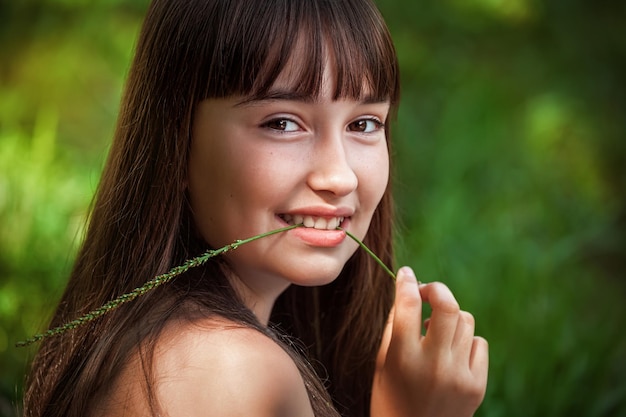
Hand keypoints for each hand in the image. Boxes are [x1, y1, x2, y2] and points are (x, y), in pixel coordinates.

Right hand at [371, 267, 488, 416]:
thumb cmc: (390, 397)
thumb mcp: (382, 362)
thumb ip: (394, 326)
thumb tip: (408, 290)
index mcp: (402, 358)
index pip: (408, 304)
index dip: (407, 281)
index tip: (405, 273)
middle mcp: (433, 365)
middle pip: (447, 305)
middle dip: (437, 290)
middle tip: (427, 292)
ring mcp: (459, 376)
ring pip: (464, 320)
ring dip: (449, 319)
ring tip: (435, 335)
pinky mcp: (477, 385)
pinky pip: (478, 342)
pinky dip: (465, 341)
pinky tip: (451, 355)